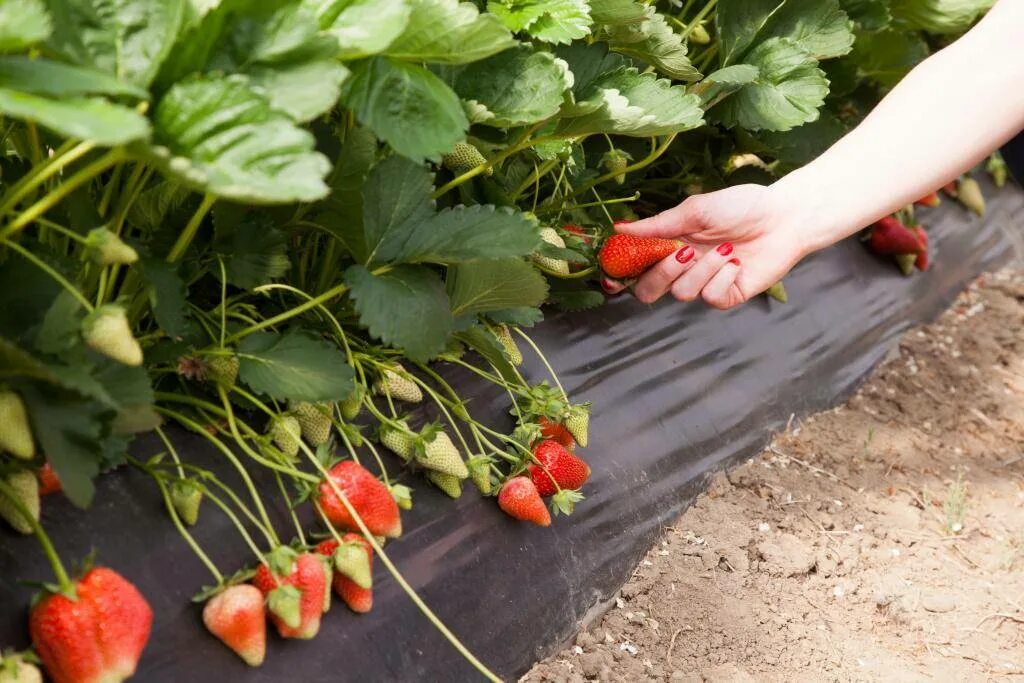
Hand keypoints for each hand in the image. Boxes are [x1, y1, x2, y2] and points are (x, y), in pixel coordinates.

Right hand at [609, 184, 808, 308]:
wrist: (785, 217)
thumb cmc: (742, 206)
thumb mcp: (696, 209)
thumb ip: (658, 224)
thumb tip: (620, 228)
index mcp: (669, 245)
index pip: (634, 268)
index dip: (620, 275)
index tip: (614, 272)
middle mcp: (681, 268)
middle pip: (648, 291)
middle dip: (661, 274)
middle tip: (683, 252)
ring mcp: (703, 283)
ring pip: (681, 293)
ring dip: (702, 269)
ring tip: (726, 249)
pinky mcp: (726, 295)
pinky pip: (710, 297)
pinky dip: (721, 278)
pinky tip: (736, 263)